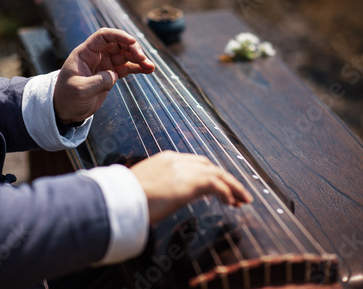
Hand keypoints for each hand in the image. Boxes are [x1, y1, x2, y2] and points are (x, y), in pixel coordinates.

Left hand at [54, 28, 155, 122]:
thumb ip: (98, 81)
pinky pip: (127, 68)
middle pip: (118, 44)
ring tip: (150, 67)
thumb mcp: (80, 90)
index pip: (103, 37)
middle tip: (142, 59)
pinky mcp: (111, 75)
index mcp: (85, 53)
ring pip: (125, 55)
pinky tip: (149, 70)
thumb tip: (114, 75)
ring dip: (139, 59)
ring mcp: (105, 65)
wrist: (66, 111)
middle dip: (132, 49)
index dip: (119, 36)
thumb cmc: (67, 98)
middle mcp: (96, 56)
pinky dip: (138, 68)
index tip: (132, 42)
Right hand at [130, 151, 253, 222]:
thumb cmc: (126, 197)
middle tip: (236, 193)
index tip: (217, 186)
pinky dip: (227, 192)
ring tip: (243, 199)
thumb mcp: (143, 188)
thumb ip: (156, 189)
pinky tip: (231, 202)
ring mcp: (185, 169)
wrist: (120, 198)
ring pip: (218, 173)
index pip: (195, 163)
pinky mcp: (191, 182)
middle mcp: (177, 160)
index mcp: (166, 159)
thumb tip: (157, 200)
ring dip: (233, 186)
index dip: (209, 174)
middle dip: (225, 179)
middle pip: (209, 165)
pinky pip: (217, 185)